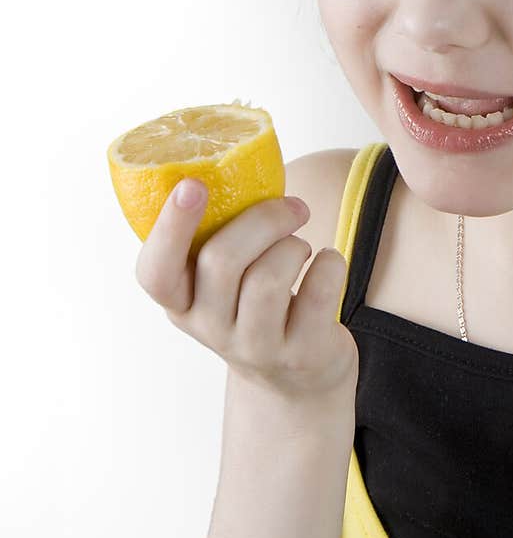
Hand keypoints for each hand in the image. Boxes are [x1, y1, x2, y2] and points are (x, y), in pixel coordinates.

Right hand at [135, 180, 358, 407]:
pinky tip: (329, 264)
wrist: (297, 377)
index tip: (192, 184)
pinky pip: (318, 293)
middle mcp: (210, 329)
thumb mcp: (225, 281)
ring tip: (302, 247)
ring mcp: (255, 348)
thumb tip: (236, 160)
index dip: (171, 226)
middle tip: (293, 207)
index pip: (155, 272)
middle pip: (222, 260)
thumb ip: (219, 236)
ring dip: (294, 245)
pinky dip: (331, 264)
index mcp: (181, 302)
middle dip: (263, 219)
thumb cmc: (256, 302)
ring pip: (268, 278)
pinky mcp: (300, 354)